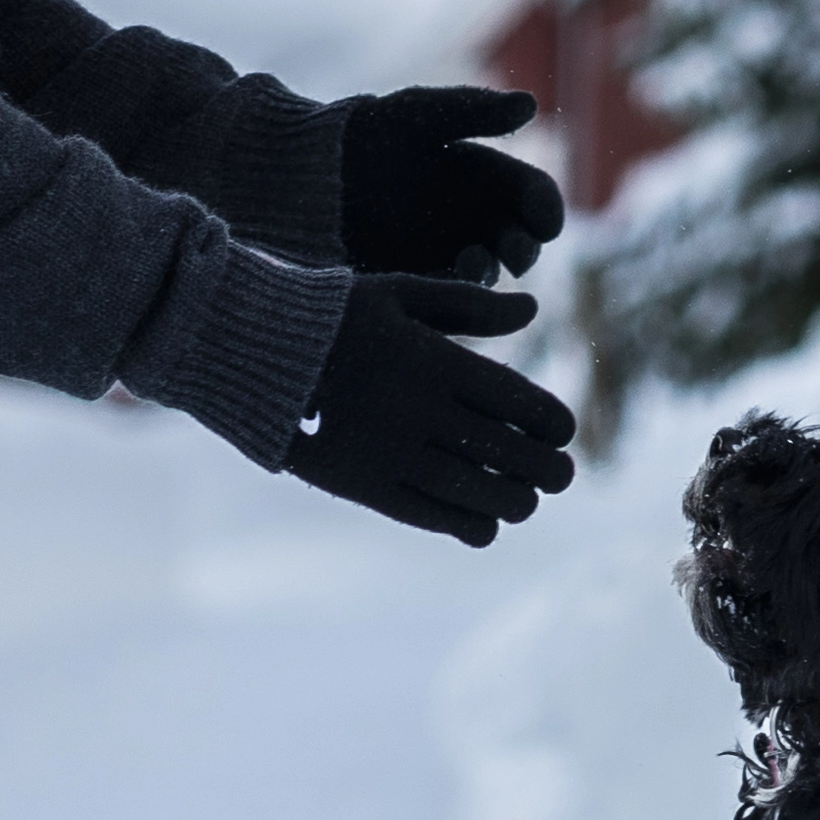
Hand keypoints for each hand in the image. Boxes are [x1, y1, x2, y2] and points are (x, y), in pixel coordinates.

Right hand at [285, 273, 578, 545]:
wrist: (257, 351)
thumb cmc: (338, 316)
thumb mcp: (402, 294)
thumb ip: (469, 305)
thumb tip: (533, 310)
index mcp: (436, 361)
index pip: (519, 402)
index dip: (552, 424)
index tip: (562, 433)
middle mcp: (419, 410)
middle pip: (507, 453)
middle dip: (546, 471)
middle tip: (560, 477)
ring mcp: (390, 451)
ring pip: (475, 492)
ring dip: (513, 504)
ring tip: (524, 502)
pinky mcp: (361, 483)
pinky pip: (428, 514)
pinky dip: (465, 525)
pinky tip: (483, 526)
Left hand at [340, 85, 565, 282]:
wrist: (310, 171)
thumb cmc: (367, 132)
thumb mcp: (418, 115)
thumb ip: (472, 111)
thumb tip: (530, 105)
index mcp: (485, 175)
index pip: (531, 193)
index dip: (545, 207)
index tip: (545, 220)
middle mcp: (475, 217)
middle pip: (518, 237)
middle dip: (525, 247)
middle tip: (519, 255)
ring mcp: (447, 251)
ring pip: (486, 271)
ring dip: (489, 272)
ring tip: (475, 265)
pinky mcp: (418, 278)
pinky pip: (444, 291)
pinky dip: (451, 292)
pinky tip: (443, 285)